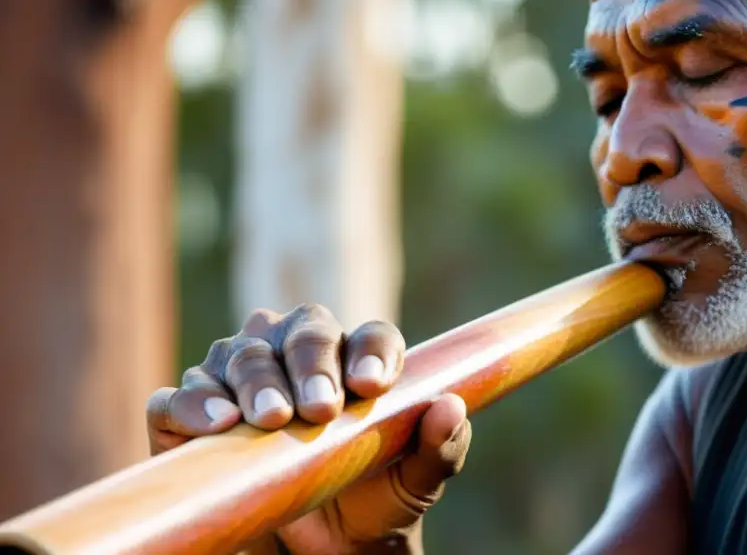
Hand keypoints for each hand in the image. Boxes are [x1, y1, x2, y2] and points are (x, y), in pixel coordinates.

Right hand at [146, 304, 471, 553]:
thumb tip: (449, 406)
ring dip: (256, 380)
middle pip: (303, 332)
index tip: (372, 386)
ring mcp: (242, 375)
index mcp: (357, 356)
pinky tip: (217, 422)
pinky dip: (192, 404)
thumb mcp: (417, 481)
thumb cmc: (376, 496)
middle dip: (311, 364)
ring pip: (242, 353)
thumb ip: (441, 447)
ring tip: (268, 418)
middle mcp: (297, 350)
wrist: (325, 547)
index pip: (369, 335)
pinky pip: (178, 397)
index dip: (371, 351)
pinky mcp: (189, 416)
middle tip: (319, 408)